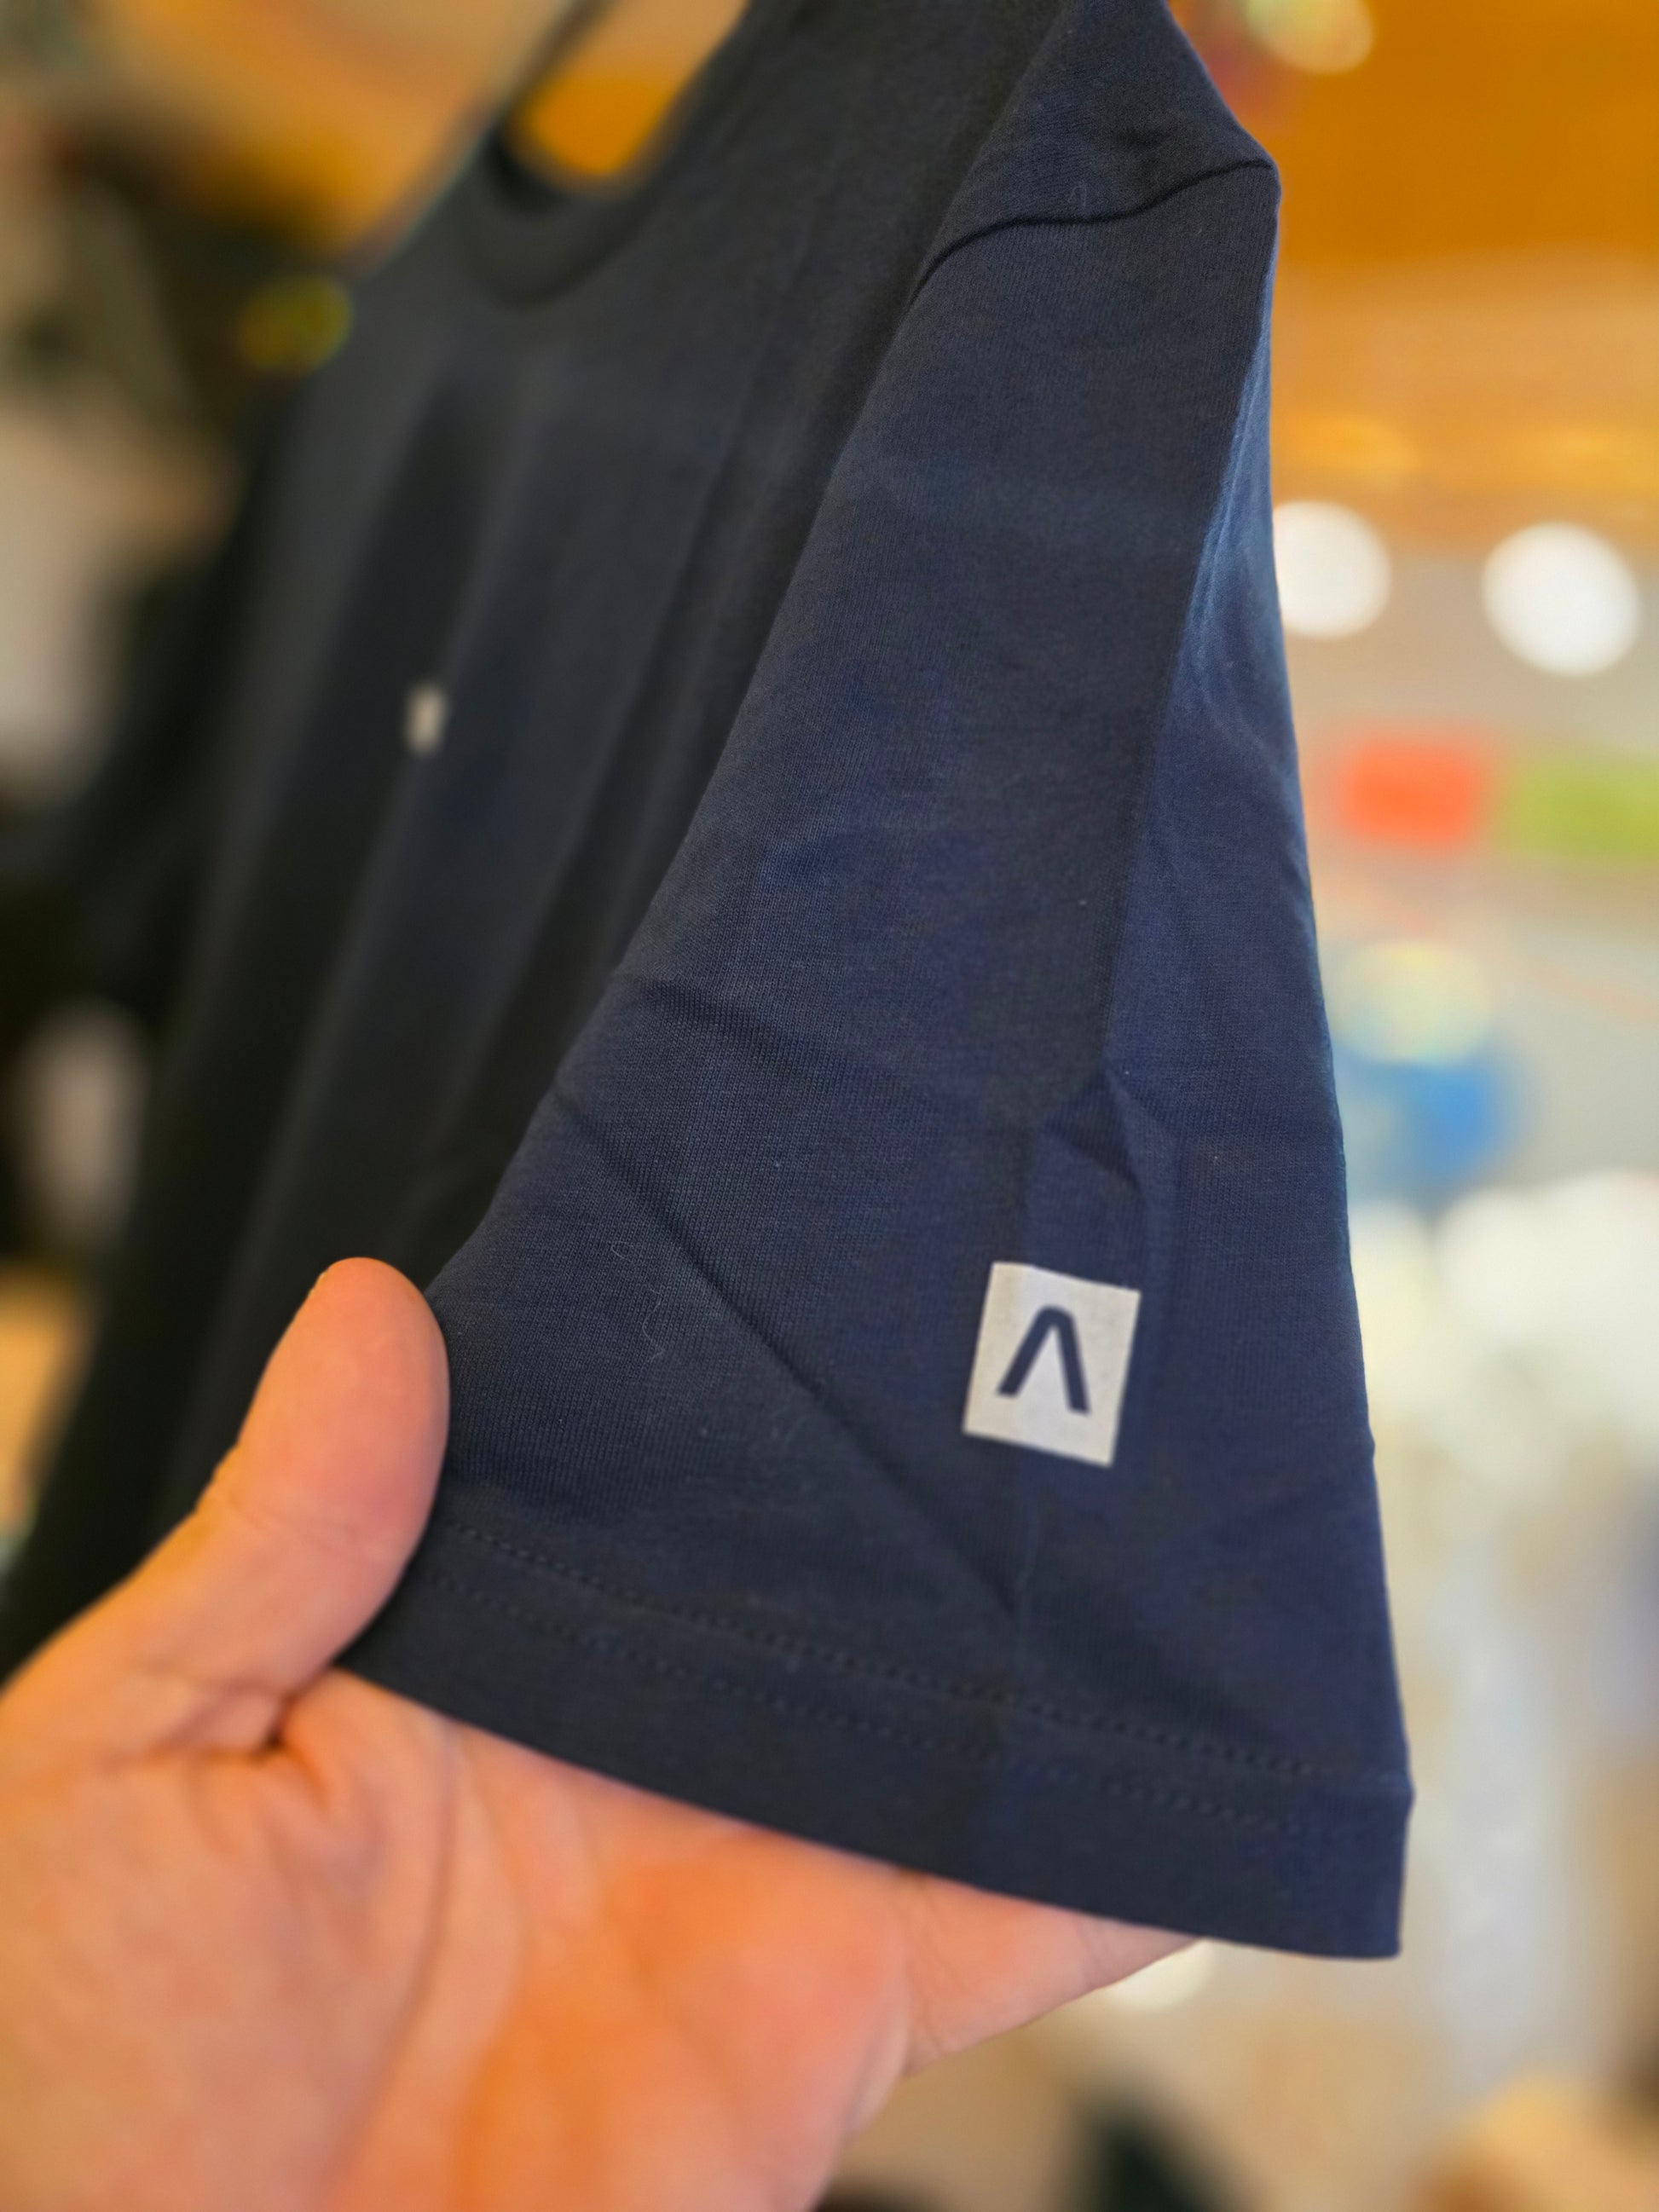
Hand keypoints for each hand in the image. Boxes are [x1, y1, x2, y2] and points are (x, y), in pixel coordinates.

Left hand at [0, 1261, 1180, 2211]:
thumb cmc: (73, 2070)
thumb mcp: (126, 1761)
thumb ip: (278, 1542)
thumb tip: (373, 1307)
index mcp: (481, 1659)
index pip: (639, 1472)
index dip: (735, 1365)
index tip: (842, 1224)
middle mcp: (634, 1747)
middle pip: (822, 1579)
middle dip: (931, 1470)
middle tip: (1068, 1303)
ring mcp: (744, 1876)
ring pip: (942, 1725)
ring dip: (1049, 1637)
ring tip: (1176, 1479)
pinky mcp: (824, 2020)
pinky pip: (1010, 1930)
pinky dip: (1123, 1863)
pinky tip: (1217, 1762)